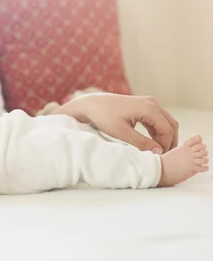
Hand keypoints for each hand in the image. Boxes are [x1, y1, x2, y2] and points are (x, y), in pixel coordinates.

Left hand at [53, 93, 178, 153]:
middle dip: (169, 141)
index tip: (160, 157)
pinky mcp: (143, 106)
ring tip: (156, 152)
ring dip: (163, 137)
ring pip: (165, 122)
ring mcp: (148, 103)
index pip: (167, 130)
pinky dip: (156, 131)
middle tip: (163, 156)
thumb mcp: (122, 133)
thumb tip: (159, 152)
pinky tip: (151, 143)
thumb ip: (142, 142)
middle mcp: (152, 103)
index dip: (166, 145)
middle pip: (171, 125)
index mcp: (149, 108)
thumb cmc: (103, 117)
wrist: (90, 104)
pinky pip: (156, 120)